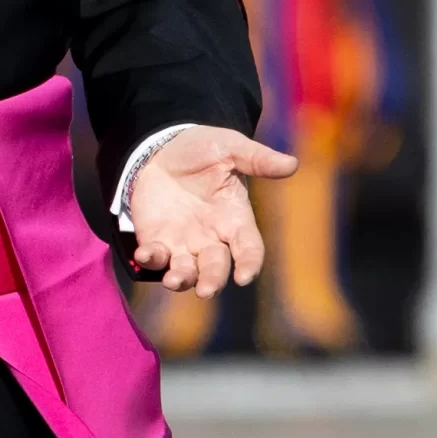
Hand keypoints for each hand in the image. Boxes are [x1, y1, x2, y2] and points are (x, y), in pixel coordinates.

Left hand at [128, 126, 297, 297]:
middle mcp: (211, 237)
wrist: (161, 146)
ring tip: (174, 280)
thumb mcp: (230, 147)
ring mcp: (183, 241)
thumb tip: (292, 164)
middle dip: (212, 280)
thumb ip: (257, 159)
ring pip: (186, 271)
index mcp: (235, 219)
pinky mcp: (157, 238)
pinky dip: (150, 259)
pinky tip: (144, 255)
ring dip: (181, 279)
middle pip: (216, 267)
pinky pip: (155, 257)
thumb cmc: (202, 149)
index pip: (248, 248)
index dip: (249, 263)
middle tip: (206, 291)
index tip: (244, 276)